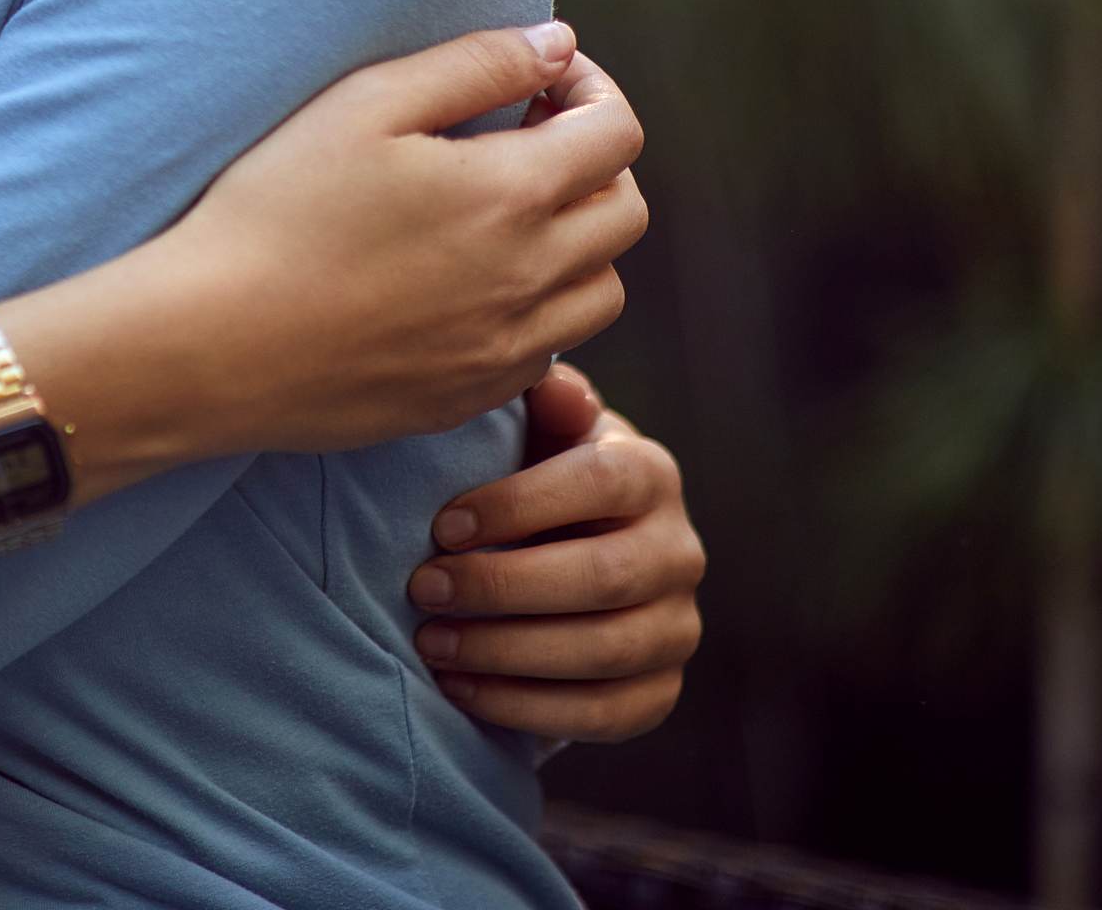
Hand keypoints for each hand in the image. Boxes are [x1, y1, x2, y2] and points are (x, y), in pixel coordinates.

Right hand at [158, 25, 646, 457]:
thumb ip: (473, 64)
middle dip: (593, 162)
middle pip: (625, 212)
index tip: (538, 80)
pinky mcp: (473, 396)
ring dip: (577, 243)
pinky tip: (469, 286)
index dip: (590, 90)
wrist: (211, 344)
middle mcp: (531, 277)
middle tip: (523, 140)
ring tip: (504, 218)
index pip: (616, 132)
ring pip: (602, 290)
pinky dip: (537, 311)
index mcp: (510, 195)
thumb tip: (555, 43)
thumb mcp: (362, 106)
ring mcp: (507, 348)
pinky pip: (550, 351)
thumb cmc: (273, 212)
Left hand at [409, 362, 703, 740]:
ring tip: (430, 642)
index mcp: (648, 473)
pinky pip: (604, 714)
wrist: (565, 546)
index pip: (598, 485)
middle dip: (503, 587)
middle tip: (421, 589)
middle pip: (603, 577)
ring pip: (604, 651)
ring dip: (507, 652)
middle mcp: (679, 551)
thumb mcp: (534, 429)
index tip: (441, 526)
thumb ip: (543, 403)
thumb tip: (553, 386)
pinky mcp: (660, 690)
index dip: (519, 506)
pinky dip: (526, 708)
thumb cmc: (532, 473)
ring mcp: (677, 627)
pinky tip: (460, 688)